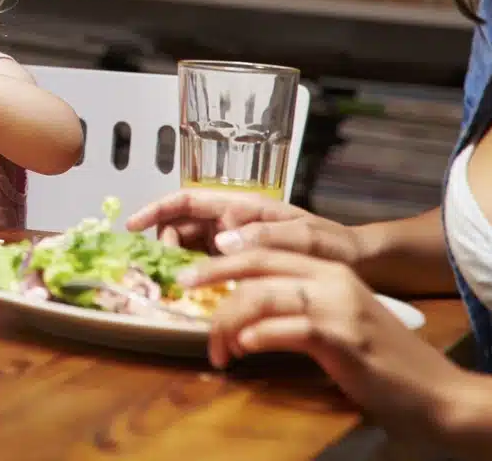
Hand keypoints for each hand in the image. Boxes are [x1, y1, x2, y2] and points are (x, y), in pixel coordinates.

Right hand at [124, 187, 362, 263]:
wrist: (359, 265)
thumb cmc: (335, 245)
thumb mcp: (307, 236)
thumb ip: (265, 233)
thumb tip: (221, 238)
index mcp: (245, 206)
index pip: (189, 200)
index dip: (157, 209)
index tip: (132, 225)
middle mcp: (234, 221)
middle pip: (182, 224)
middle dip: (164, 240)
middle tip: (166, 269)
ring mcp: (236, 243)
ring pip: (190, 246)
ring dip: (176, 260)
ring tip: (177, 281)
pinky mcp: (241, 264)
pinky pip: (207, 265)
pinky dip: (194, 274)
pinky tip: (194, 292)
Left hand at [181, 248, 463, 436]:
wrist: (436, 393)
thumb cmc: (383, 362)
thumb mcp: (338, 322)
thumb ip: (299, 307)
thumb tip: (245, 312)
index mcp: (331, 269)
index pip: (266, 250)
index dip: (224, 258)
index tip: (192, 271)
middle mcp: (333, 278)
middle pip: (257, 263)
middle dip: (213, 275)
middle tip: (183, 289)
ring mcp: (338, 306)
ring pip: (262, 296)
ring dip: (228, 322)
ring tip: (218, 349)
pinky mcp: (341, 338)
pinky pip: (284, 329)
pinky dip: (257, 336)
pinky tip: (244, 349)